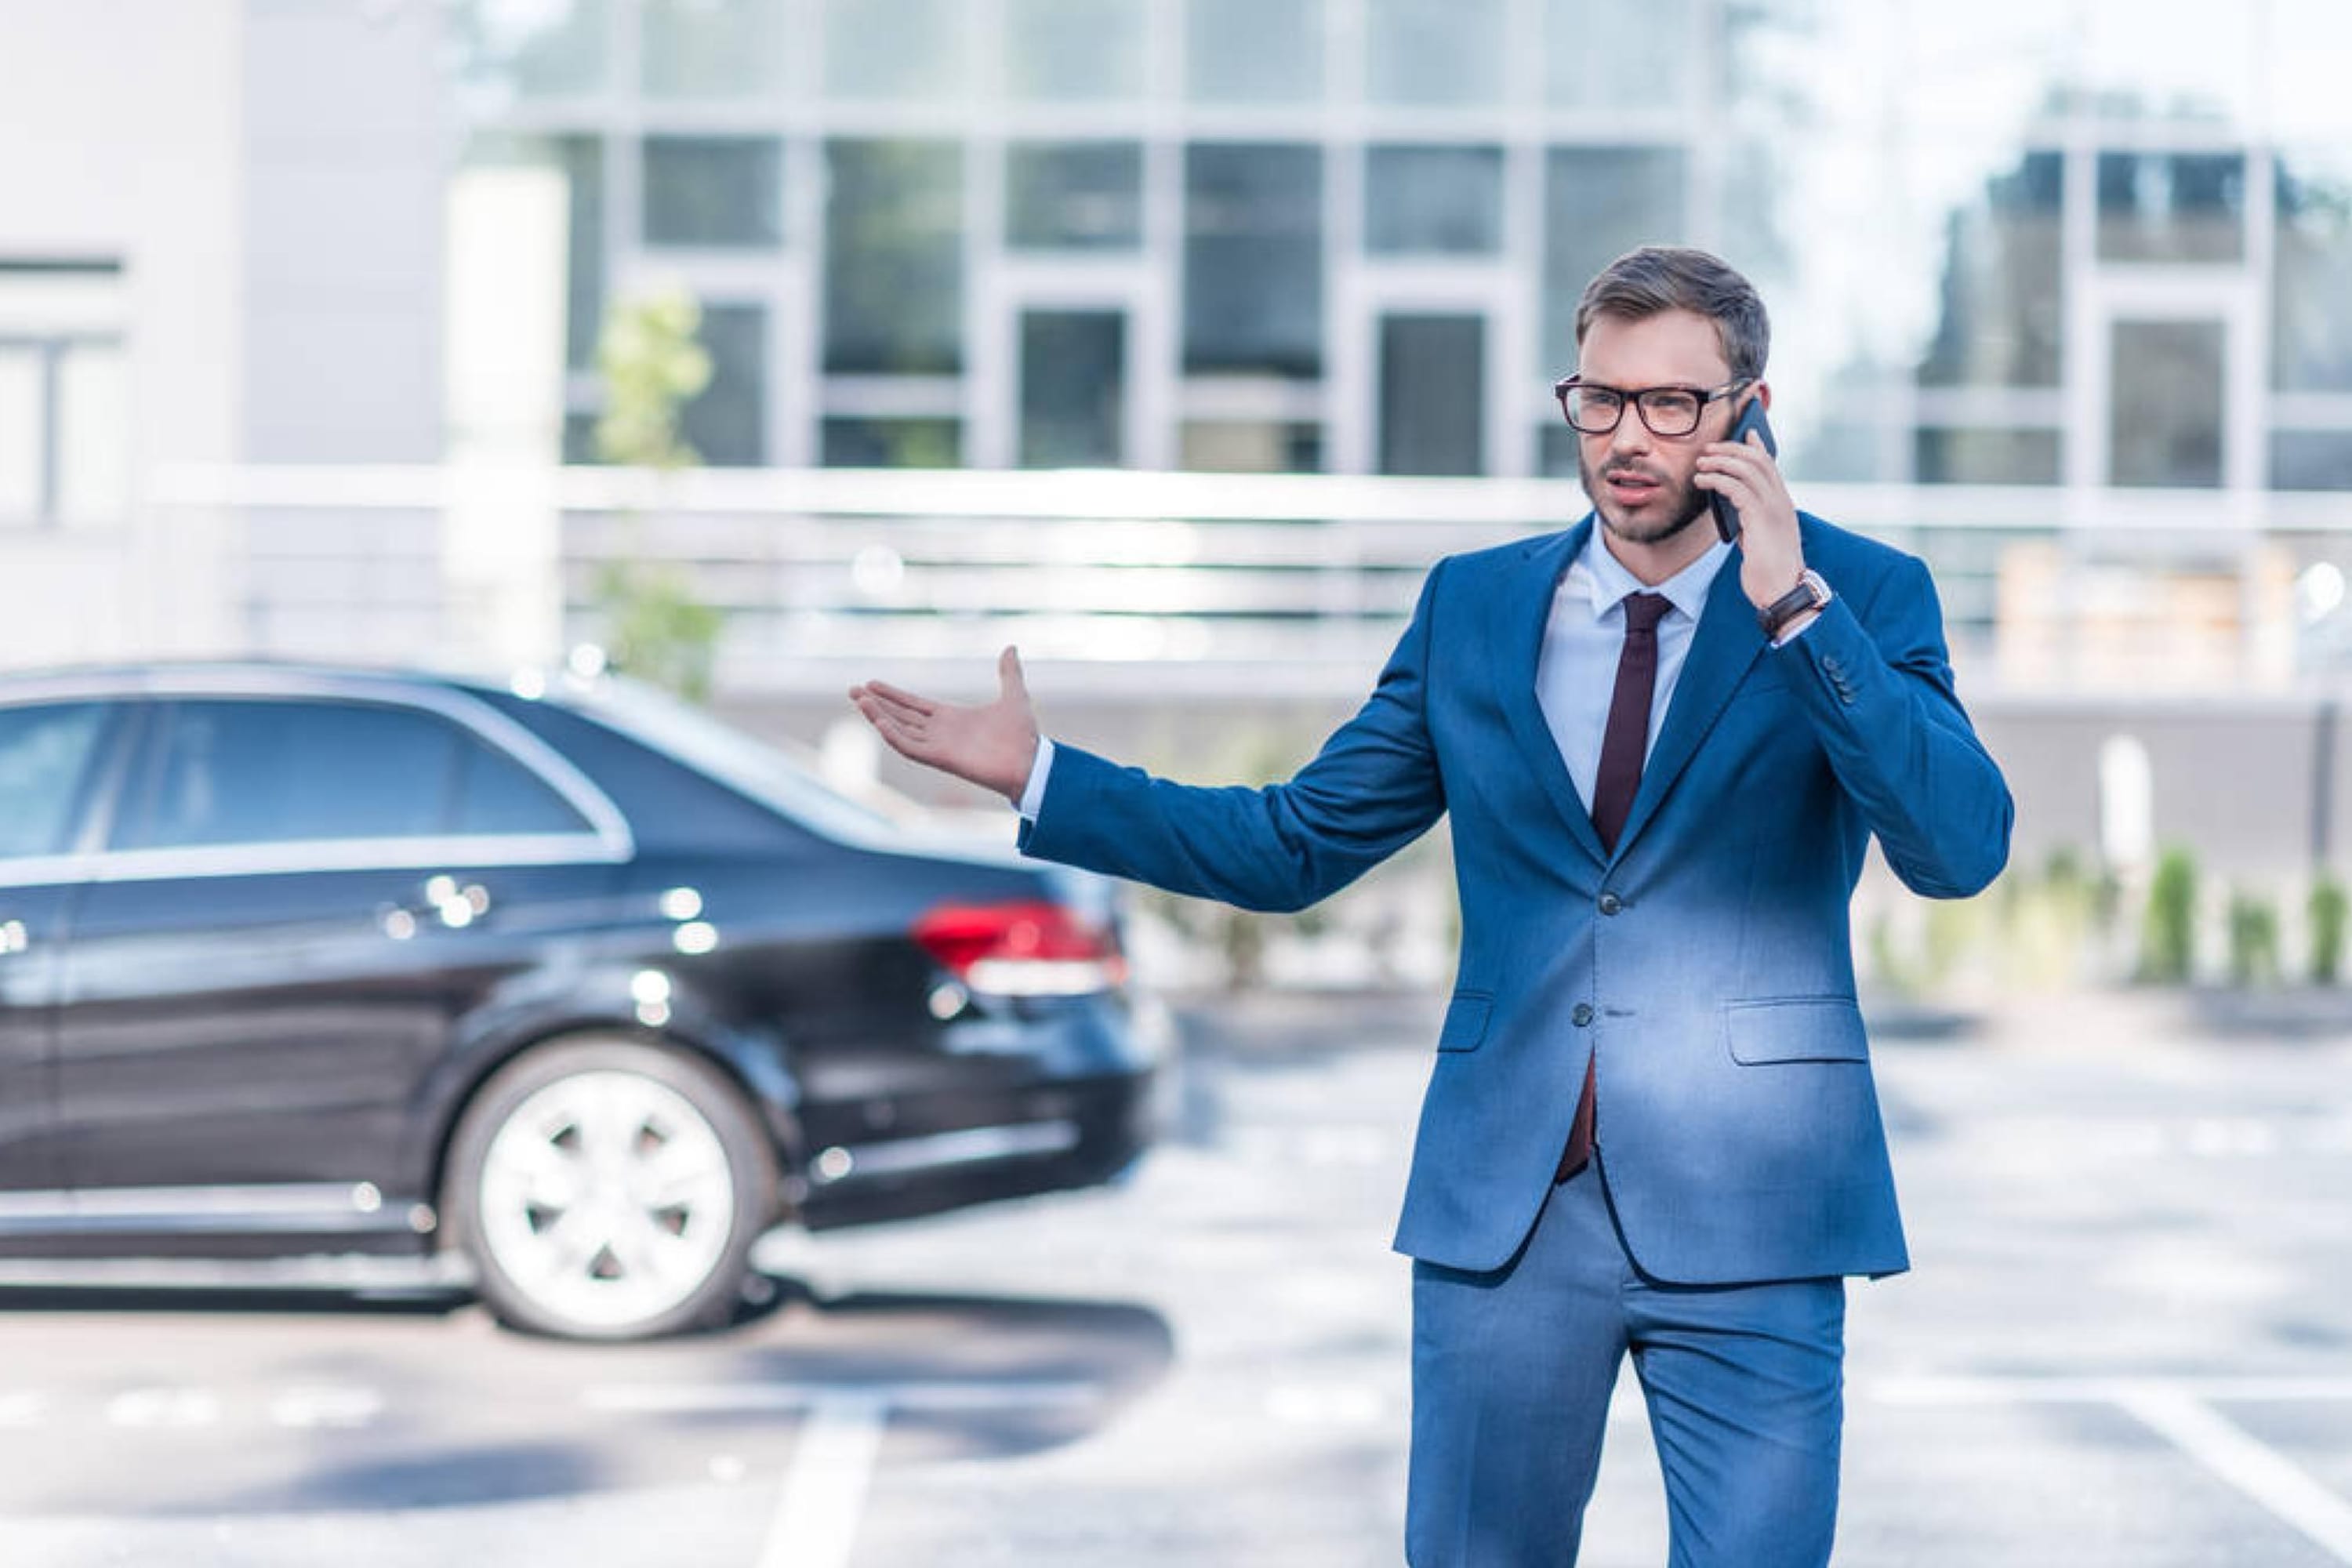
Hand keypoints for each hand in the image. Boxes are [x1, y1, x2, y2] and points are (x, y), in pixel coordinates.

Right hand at [849, 646, 1040, 804]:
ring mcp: (938, 745)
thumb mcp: (1014, 695)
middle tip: (852, 690)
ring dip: (879, 715)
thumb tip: (1011, 647)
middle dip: (876, 703)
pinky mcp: (940, 758)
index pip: (913, 705)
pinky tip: (879, 720)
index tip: (871, 683)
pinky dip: (893, 734)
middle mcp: (940, 732)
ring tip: (859, 699)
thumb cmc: (1022, 735)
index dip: (892, 694)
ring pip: (900, 729)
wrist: (1030, 761)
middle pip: (900, 716)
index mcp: (951, 718)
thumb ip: (1009, 672)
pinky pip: (909, 747)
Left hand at [1696, 429, 1804, 611]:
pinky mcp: (1760, 517)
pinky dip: (1716, 479)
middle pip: (1757, 460)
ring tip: (1700, 464)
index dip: (1758, 446)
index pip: (1772, 466)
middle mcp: (1781, 500)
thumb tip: (1735, 510)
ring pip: (1746, 468)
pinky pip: (1735, 487)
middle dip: (1731, 449)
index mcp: (1783, 504)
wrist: (1783, 591)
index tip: (1746, 433)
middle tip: (1709, 450)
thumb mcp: (1759, 539)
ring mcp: (1773, 507)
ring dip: (1720, 462)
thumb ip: (1751, 521)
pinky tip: (1702, 482)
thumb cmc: (1769, 571)